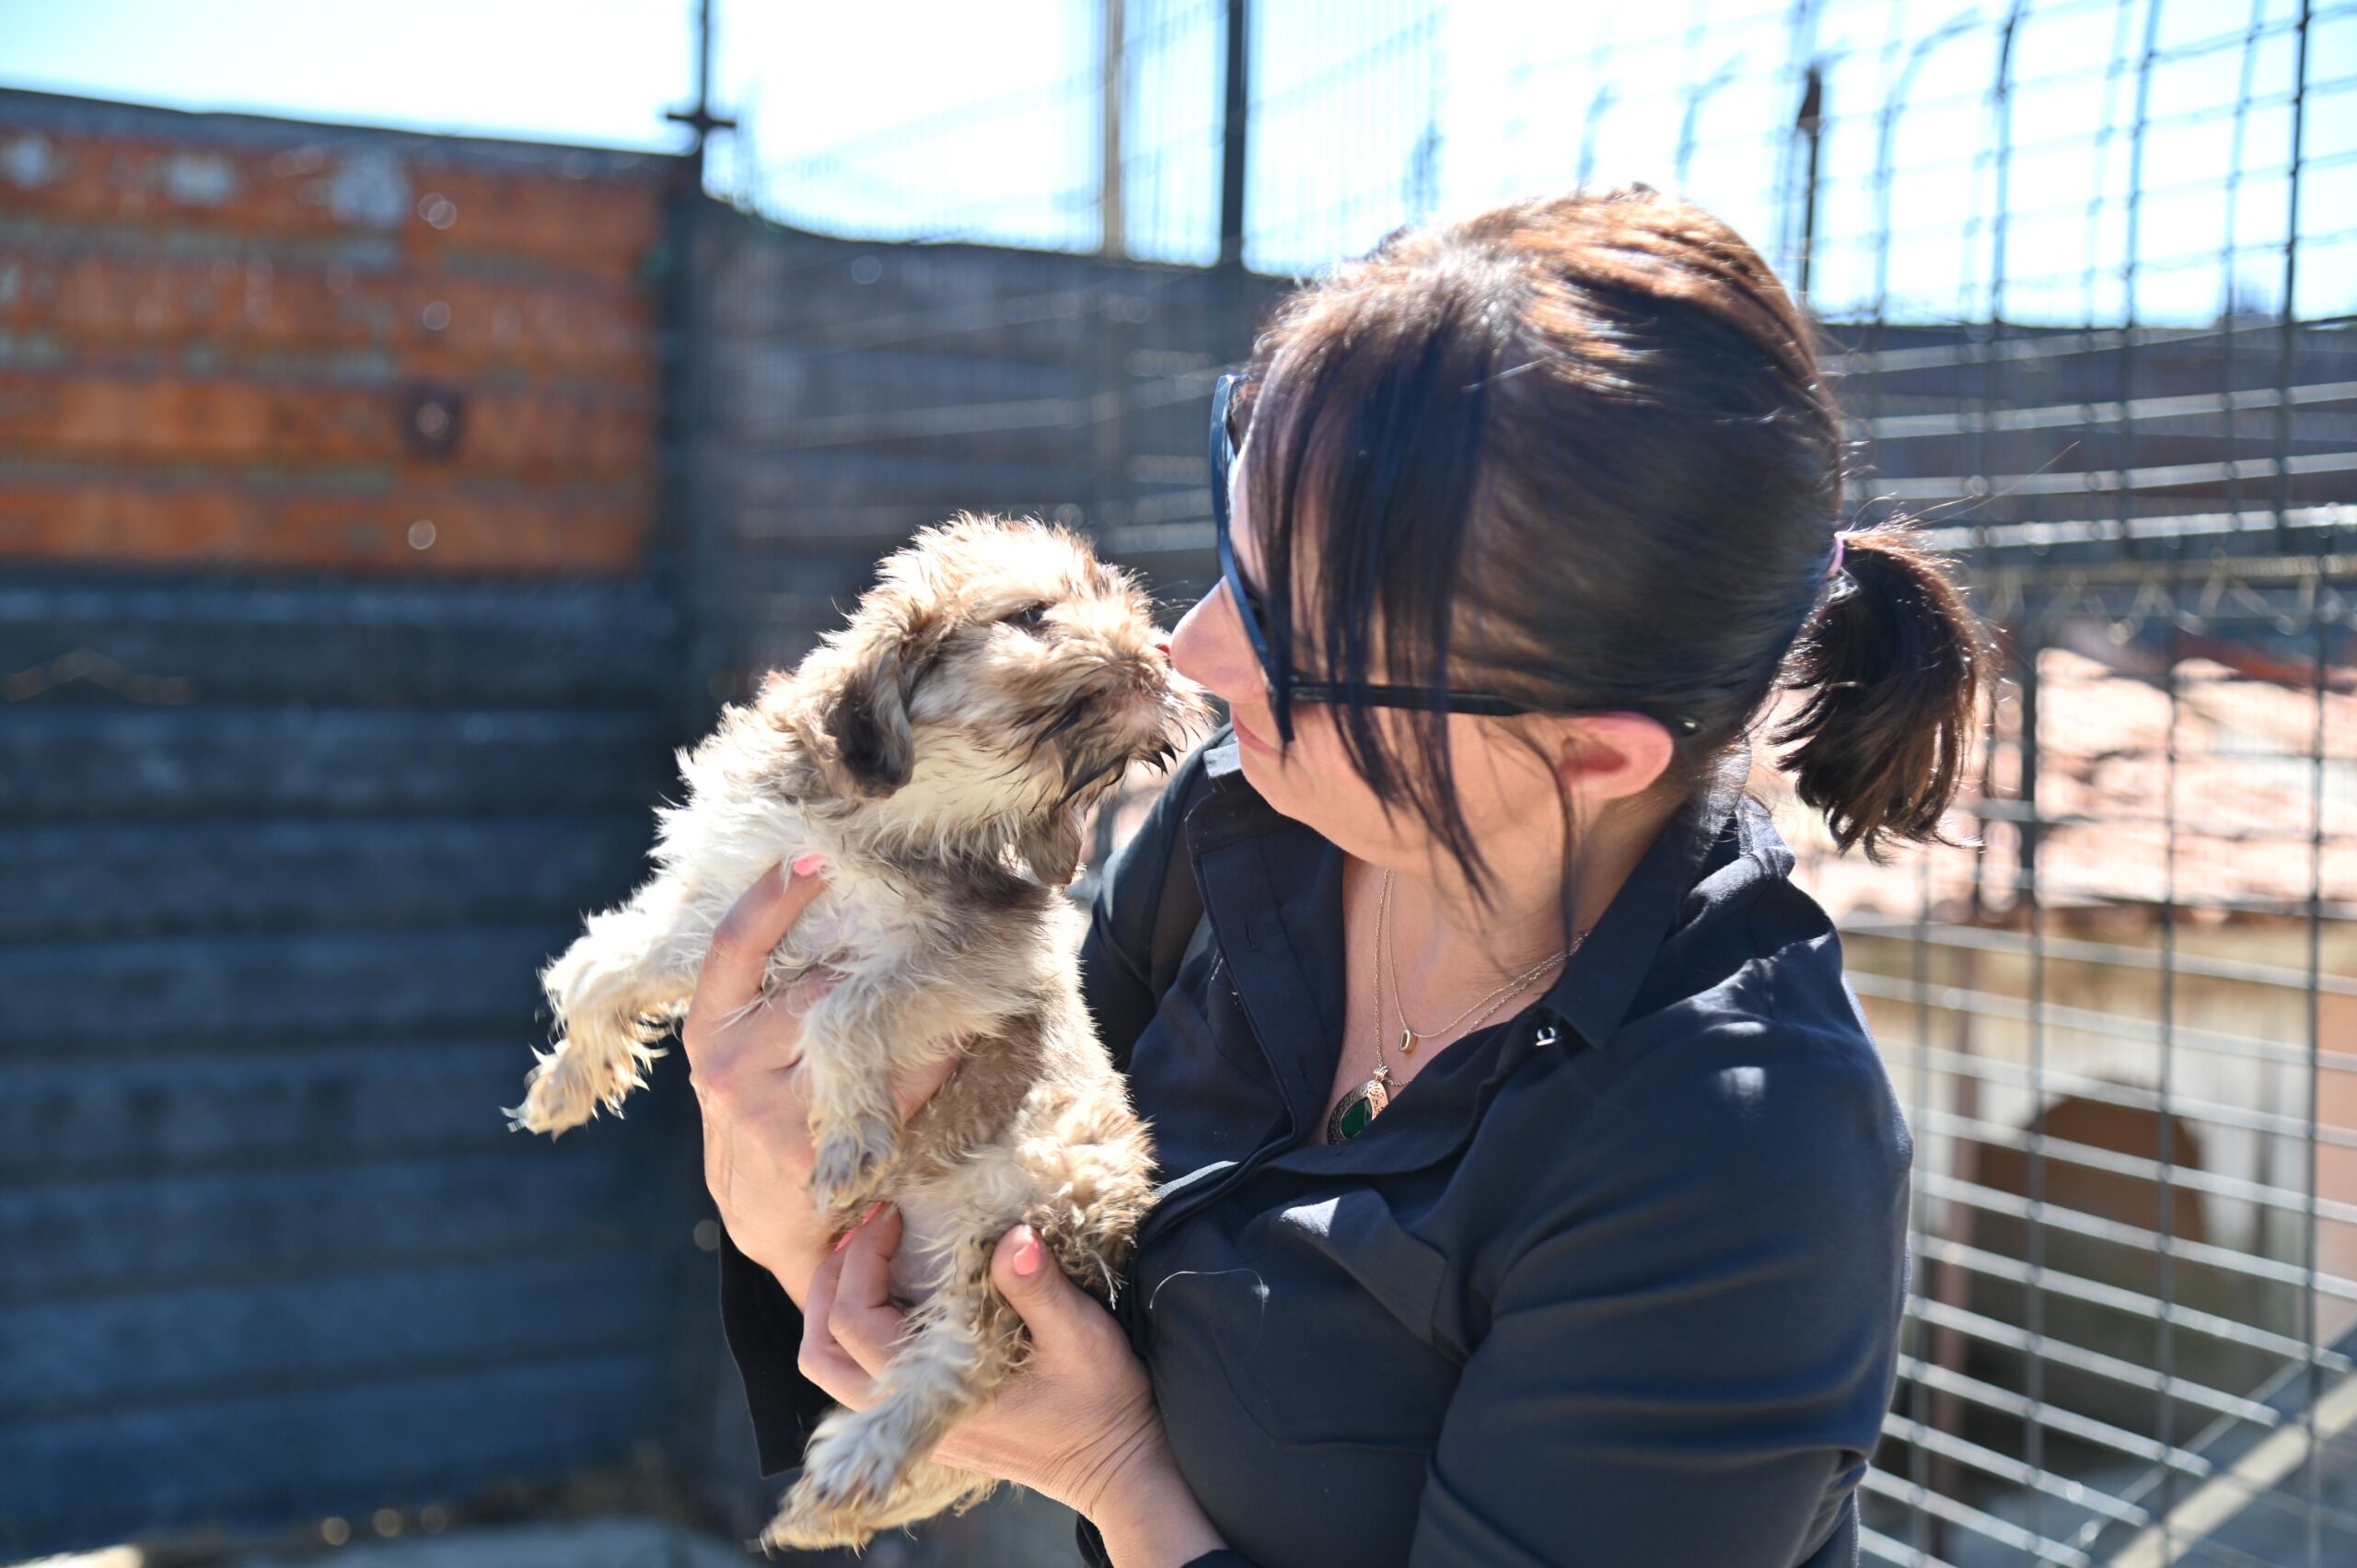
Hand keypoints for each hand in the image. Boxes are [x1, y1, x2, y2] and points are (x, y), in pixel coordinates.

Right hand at [680, 857, 961, 1306]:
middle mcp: (729, 1070)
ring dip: (915, 1002)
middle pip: (818, 986)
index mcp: (707, 1033)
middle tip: (930, 910)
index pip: (733, 948)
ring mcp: (772, 1116)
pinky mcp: (820, 1155)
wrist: (770, 1230)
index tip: (815, 853)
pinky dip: (935, 1057)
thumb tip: (828, 912)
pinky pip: (895, 1086)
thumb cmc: (761, 1122)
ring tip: (961, 963)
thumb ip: (765, 1001)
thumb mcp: (737, 1058)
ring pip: (860, 1032)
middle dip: (876, 953)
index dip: (771, 896)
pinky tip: (965, 1032)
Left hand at [798, 1204, 1174, 1522]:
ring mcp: (918, 1425)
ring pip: (834, 1373)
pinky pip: (863, 1380)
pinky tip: (894, 1297)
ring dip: (833, 1313)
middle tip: (863, 1233)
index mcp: (936, 1392)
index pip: (855, 1324)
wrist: (1117, 1464)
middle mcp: (913, 1416)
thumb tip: (1012, 1237)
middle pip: (821, 1354)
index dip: (860, 1261)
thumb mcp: (1081, 1336)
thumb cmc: (1102, 1401)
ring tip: (865, 1260)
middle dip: (829, 1285)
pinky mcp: (931, 1423)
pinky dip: (857, 1334)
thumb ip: (1039, 1287)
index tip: (891, 1214)